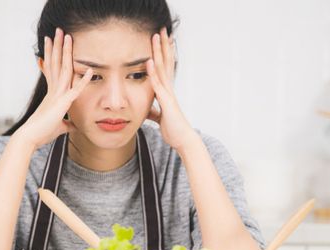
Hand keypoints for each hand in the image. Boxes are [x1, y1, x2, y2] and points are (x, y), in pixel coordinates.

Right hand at [18, 28, 92, 148]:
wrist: (30, 138)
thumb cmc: (42, 133)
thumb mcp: (59, 127)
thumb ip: (67, 124)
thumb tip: (74, 126)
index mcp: (52, 94)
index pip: (52, 70)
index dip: (52, 55)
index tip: (51, 43)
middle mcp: (53, 91)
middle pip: (56, 63)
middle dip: (57, 46)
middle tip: (58, 30)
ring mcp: (57, 95)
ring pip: (63, 69)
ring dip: (65, 51)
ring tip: (66, 35)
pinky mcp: (61, 104)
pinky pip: (75, 90)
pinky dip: (83, 80)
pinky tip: (90, 70)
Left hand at [146, 28, 197, 150]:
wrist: (183, 140)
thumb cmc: (173, 129)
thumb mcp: (160, 118)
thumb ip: (154, 111)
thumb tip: (147, 110)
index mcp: (167, 91)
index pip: (164, 68)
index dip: (162, 53)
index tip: (160, 40)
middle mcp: (169, 89)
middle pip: (166, 62)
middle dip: (163, 46)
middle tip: (162, 29)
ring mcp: (169, 94)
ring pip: (163, 69)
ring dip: (158, 52)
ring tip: (156, 36)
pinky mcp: (167, 102)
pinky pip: (158, 85)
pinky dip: (153, 73)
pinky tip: (149, 61)